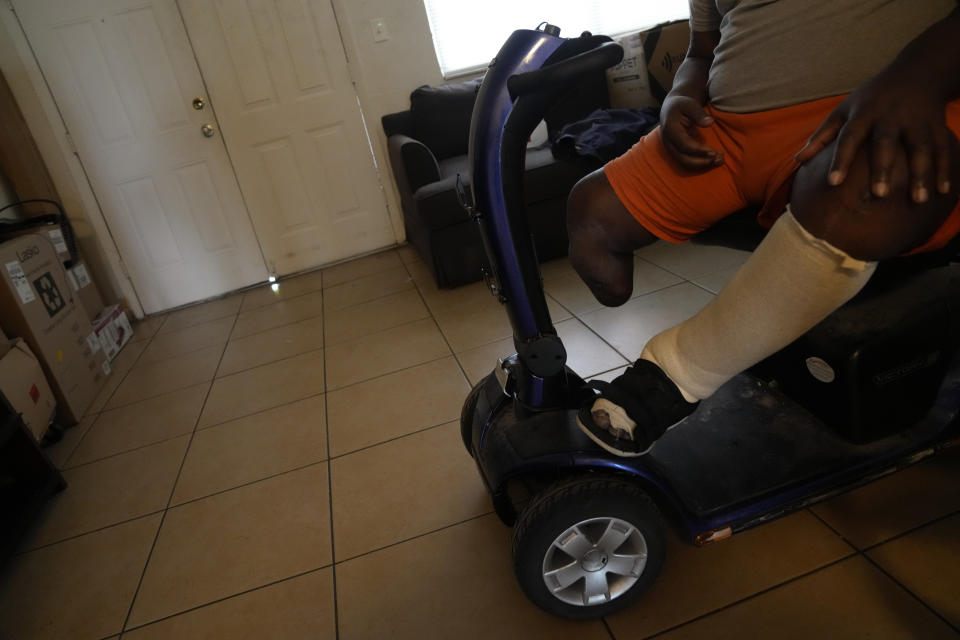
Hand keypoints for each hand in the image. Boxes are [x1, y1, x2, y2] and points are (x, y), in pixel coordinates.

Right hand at [660, 95, 723, 170]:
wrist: (670, 109)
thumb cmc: (681, 105)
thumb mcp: (689, 104)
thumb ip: (698, 113)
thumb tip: (709, 123)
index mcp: (670, 129)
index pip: (684, 145)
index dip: (699, 150)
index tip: (714, 151)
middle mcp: (668, 142)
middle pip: (684, 158)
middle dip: (702, 161)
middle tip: (720, 159)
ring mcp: (670, 149)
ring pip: (685, 163)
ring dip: (702, 165)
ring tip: (719, 161)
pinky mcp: (675, 152)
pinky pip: (687, 161)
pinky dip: (700, 163)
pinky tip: (713, 160)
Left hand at [795, 71, 951, 202]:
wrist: (919, 69)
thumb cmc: (873, 96)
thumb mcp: (845, 109)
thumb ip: (823, 135)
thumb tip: (797, 160)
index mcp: (864, 113)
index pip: (849, 137)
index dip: (841, 159)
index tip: (832, 183)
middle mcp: (891, 116)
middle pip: (886, 142)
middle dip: (883, 168)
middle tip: (878, 194)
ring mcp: (916, 119)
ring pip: (919, 147)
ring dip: (921, 173)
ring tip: (918, 200)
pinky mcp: (937, 124)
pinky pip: (942, 147)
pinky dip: (944, 169)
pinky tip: (942, 191)